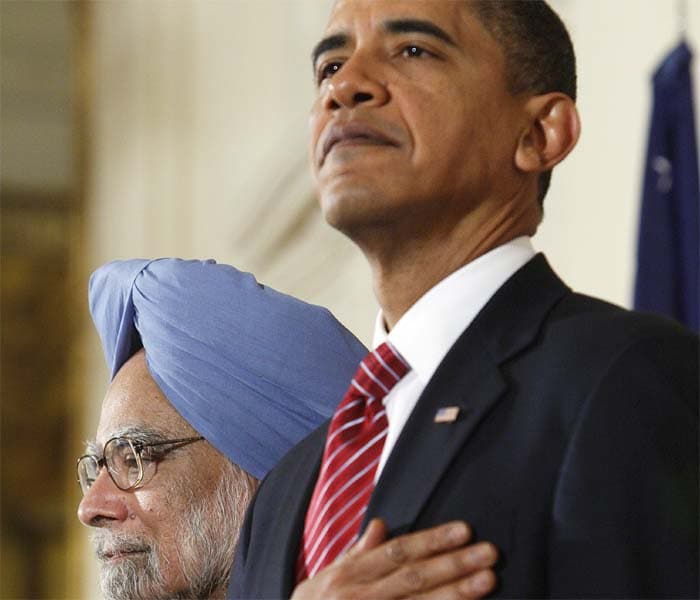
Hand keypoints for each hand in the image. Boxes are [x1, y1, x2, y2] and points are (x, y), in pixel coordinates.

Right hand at [291, 519, 497, 598]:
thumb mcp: (324, 578)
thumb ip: (355, 554)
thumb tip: (381, 525)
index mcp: (351, 575)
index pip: (399, 553)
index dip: (432, 540)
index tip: (463, 530)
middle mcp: (363, 597)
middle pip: (415, 578)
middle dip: (454, 564)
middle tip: (489, 553)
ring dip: (457, 594)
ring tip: (488, 580)